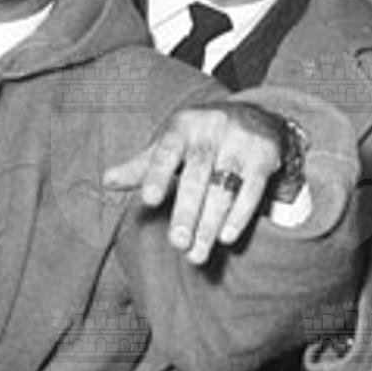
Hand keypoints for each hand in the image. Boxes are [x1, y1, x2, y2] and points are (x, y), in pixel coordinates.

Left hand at [102, 103, 287, 263]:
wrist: (258, 116)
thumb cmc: (202, 138)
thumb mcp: (171, 144)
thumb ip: (142, 166)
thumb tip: (107, 180)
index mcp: (182, 126)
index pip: (166, 152)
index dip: (157, 175)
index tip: (148, 200)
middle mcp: (212, 129)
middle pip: (197, 176)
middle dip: (187, 212)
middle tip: (178, 244)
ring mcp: (240, 141)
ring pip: (224, 187)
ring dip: (210, 224)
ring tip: (198, 253)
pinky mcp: (264, 155)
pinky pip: (252, 190)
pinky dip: (239, 216)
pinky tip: (226, 237)